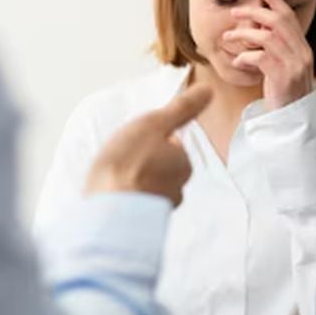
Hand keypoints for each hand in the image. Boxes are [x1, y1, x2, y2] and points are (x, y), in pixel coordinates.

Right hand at [84, 84, 211, 205]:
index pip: (171, 146)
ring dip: (130, 182)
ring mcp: (157, 209)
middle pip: (158, 167)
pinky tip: (109, 195)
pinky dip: (123, 199)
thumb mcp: (154, 124)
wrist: (107, 211)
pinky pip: (133, 206)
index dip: (150, 140)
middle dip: (141, 162)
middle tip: (121, 159)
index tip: (134, 142)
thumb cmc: (128, 164)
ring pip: (146, 188)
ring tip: (112, 178)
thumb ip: (181, 109)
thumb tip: (208, 91)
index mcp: (183, 165)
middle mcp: (176, 191)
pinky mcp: (139, 223)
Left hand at [224, 0, 314, 110]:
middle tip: (234, 11)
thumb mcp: (283, 68)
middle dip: (254, 10)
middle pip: (278, 21)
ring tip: (229, 37)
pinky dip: (245, 56)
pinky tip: (237, 61)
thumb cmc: (284, 95)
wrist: (294, 122)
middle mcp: (302, 53)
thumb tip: (255, 29)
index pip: (290, 16)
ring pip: (267, 37)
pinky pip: (260, 58)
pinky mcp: (283, 78)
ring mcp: (294, 65)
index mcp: (303, 48)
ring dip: (244, 34)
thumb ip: (275, 49)